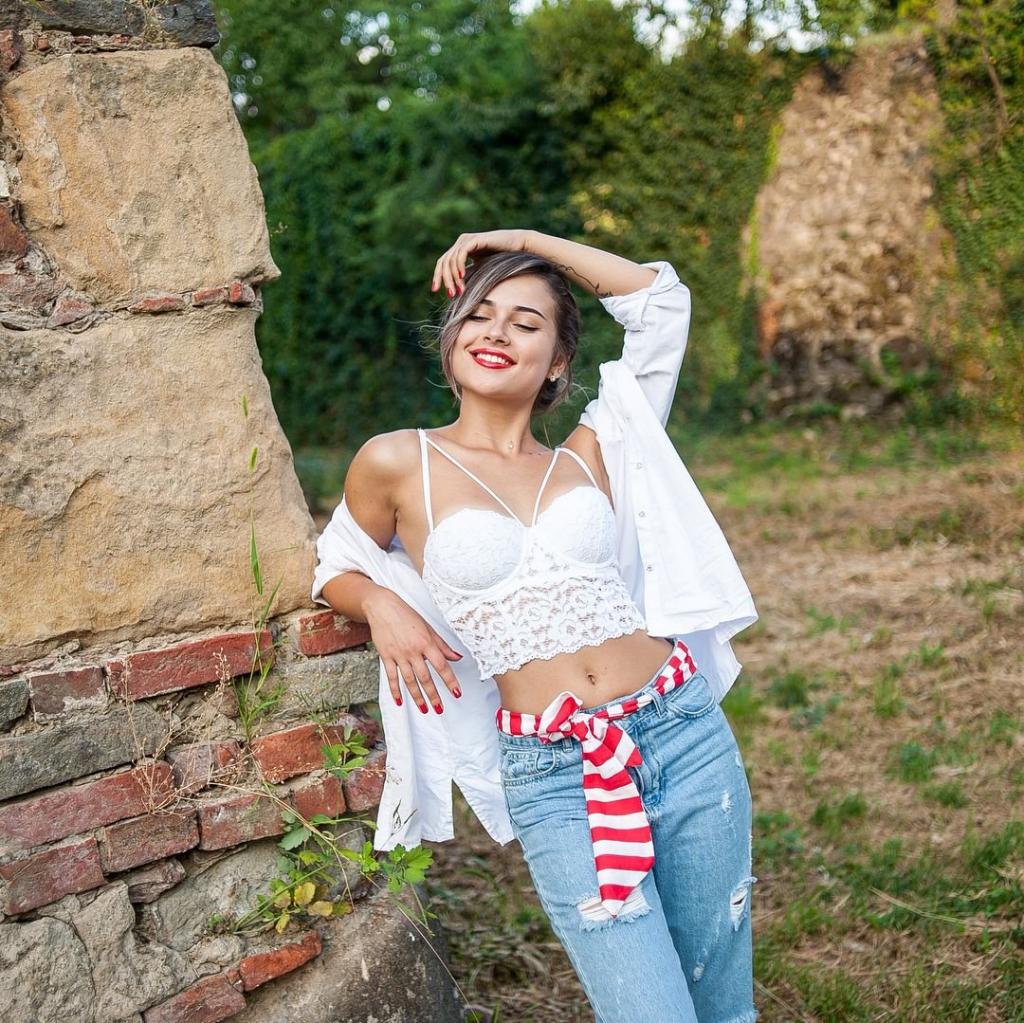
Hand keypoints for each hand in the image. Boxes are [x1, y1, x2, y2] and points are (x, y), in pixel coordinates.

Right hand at [362, 589, 462, 713]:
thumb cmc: (407, 616)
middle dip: (433, 695)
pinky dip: (395, 690)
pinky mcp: (386, 656)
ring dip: (417, 697)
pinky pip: (391, 677)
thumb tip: (457, 657)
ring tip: (424, 709)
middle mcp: (413, 650)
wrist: (383, 607)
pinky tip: (400, 701)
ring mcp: (398, 654)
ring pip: (409, 680)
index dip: (450, 680)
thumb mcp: (428, 628)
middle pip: (425, 677)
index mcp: (426, 642)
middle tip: (440, 709)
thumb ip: (442, 645)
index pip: (441, 665)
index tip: (456, 692)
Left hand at [431, 230, 531, 297]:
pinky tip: (462, 277)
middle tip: (451, 295)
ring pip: (451, 260)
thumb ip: (469, 275)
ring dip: (454, 277)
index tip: (436, 291)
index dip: (438, 276)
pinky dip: (459, 266)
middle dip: (445, 280)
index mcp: (460, 248)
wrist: (518, 247)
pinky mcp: (474, 240)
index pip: (443, 262)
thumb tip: (457, 290)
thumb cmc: (502, 259)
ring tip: (459, 290)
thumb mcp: (481, 269)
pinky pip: (461, 254)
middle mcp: (461, 242)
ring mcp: (466, 240)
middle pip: (444, 262)